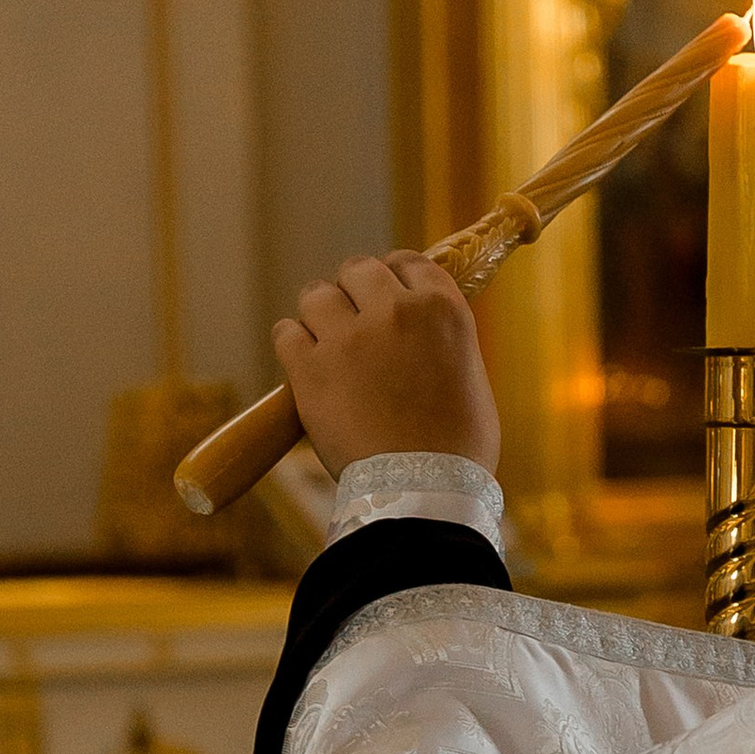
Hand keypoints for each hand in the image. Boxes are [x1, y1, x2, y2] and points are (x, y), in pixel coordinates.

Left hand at [270, 251, 500, 479]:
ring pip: (316, 294)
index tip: (385, 291)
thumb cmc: (456, 446)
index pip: (407, 262)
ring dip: (320, 313)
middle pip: (357, 269)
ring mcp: (349, 338)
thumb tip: (415, 331)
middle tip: (353, 318)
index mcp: (442, 310)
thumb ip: (439, 338)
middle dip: (353, 289)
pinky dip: (292, 343)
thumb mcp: (468, 374)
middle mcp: (395, 312)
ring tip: (326, 340)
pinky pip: (286, 332)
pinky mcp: (310, 369)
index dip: (391, 275)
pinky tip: (303, 361)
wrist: (422, 492)